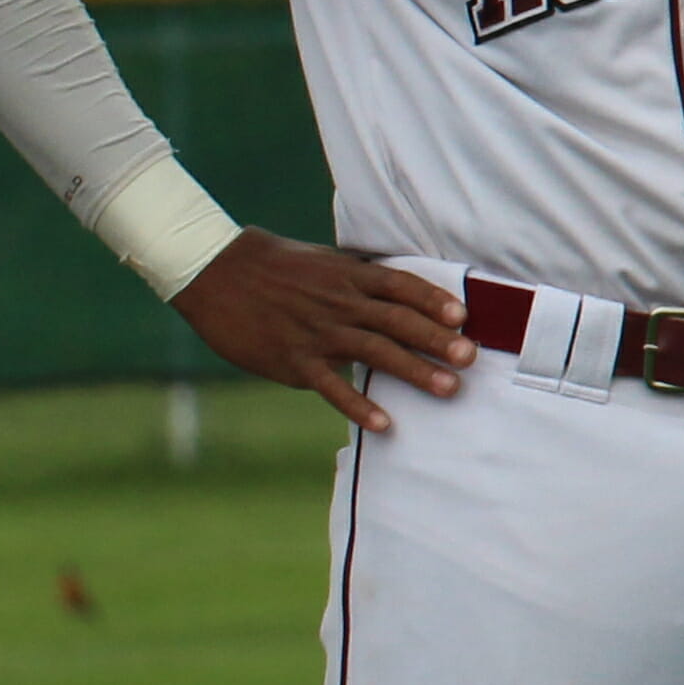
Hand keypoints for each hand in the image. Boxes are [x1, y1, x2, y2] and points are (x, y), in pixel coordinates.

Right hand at [173, 233, 467, 433]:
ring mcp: (317, 332)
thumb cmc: (269, 265)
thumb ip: (354, 279)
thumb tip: (390, 295)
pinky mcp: (293, 360)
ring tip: (448, 389)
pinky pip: (332, 386)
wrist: (213, 272)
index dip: (434, 301)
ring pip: (376, 352)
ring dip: (415, 371)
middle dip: (437, 340)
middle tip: (470, 358)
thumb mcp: (319, 261)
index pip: (401, 286)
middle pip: (398, 321)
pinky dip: (359, 405)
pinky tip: (384, 423)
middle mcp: (338, 303)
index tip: (463, 317)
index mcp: (346, 275)